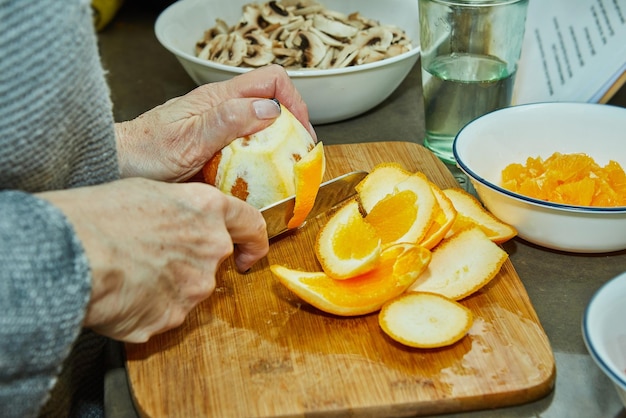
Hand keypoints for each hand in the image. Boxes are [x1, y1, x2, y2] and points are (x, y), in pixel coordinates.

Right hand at [38, 178, 267, 342]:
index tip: (250, 252)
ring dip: (167, 286)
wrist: (72, 253)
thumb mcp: (149, 192)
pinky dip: (148, 308)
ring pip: (189, 289)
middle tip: (153, 258)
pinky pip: (166, 313)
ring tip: (128, 273)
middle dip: (191, 262)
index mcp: (208, 210)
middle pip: (214, 261)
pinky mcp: (175, 317)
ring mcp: (196, 286)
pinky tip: (123, 294)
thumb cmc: (100, 214)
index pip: (250, 224)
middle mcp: (212, 248)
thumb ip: (182, 210)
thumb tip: (182, 223)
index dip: (253, 240)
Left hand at [115, 64, 315, 181]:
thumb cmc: (144, 153)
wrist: (117, 166)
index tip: (300, 135)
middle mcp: (223, 110)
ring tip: (283, 176)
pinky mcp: (215, 149)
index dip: (294, 103)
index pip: (272, 81)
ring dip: (277, 150)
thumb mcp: (188, 140)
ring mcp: (220, 129)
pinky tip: (257, 184)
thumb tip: (269, 109)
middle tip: (297, 161)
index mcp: (220, 98)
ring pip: (263, 131)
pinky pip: (247, 151)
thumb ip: (226, 121)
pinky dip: (259, 166)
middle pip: (273, 106)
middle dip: (292, 130)